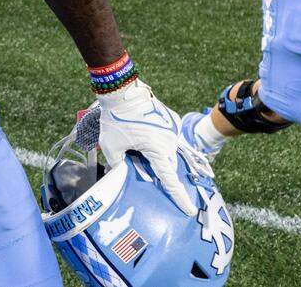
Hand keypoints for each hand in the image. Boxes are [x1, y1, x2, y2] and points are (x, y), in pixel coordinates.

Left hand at [97, 79, 206, 215]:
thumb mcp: (111, 146)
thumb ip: (117, 164)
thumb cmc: (115, 118)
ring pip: (170, 152)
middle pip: (169, 165)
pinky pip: (170, 138)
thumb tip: (120, 173)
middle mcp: (170, 141)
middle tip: (147, 171)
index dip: (179, 197)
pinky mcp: (171, 120)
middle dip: (162, 173)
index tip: (189, 210)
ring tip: (145, 150)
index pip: (169, 180)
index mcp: (157, 150)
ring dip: (161, 156)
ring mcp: (173, 129)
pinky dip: (162, 143)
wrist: (122, 91)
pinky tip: (148, 137)